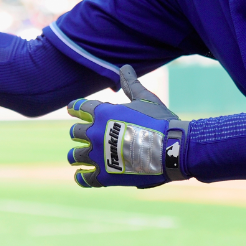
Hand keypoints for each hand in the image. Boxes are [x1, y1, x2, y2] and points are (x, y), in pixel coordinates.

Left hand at [67, 65, 188, 188]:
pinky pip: (85, 178)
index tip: (73, 110)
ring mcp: (98, 155)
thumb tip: (124, 67)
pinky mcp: (105, 176)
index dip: (75, 108)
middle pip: (75, 132)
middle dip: (79, 132)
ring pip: (75, 155)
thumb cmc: (161, 121)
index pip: (79, 107)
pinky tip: (82, 176)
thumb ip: (131, 84)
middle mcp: (95, 133)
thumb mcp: (146, 99)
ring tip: (77, 157)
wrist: (172, 149)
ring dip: (76, 155)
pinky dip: (82, 177)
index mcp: (102, 113)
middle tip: (83, 135)